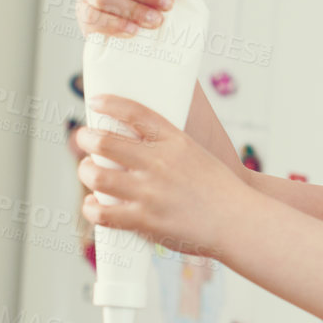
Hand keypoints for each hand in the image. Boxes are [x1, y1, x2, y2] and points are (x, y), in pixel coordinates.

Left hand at [76, 93, 244, 258]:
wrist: (239, 222)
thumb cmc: (222, 191)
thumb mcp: (200, 155)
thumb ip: (171, 147)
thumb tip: (141, 143)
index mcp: (175, 142)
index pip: (135, 113)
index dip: (110, 103)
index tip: (95, 101)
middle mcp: (159, 163)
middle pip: (106, 142)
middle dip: (86, 138)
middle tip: (83, 138)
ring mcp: (150, 192)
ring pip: (97, 176)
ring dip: (86, 172)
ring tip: (88, 171)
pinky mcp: (145, 220)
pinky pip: (103, 213)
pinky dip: (92, 208)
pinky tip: (93, 205)